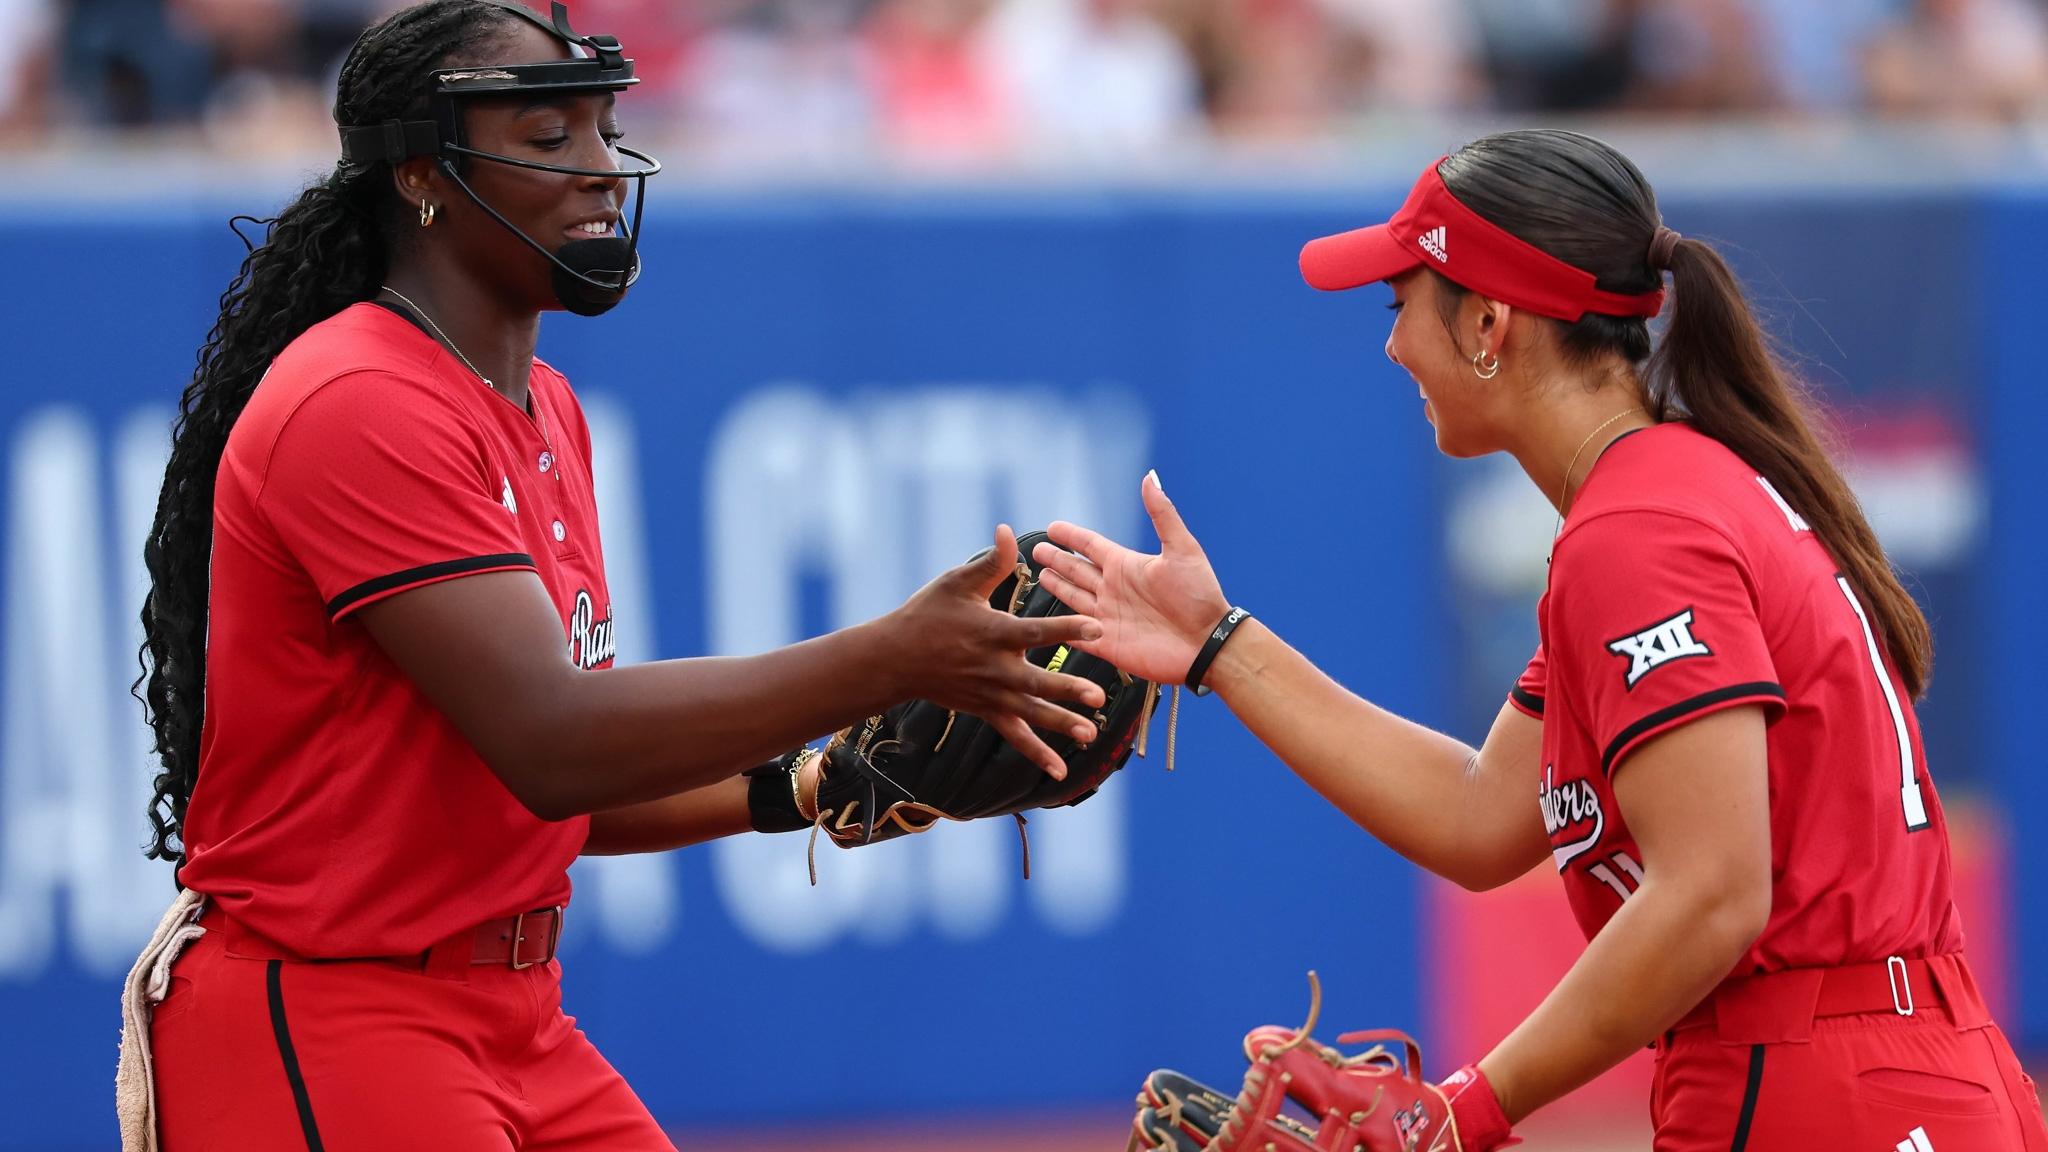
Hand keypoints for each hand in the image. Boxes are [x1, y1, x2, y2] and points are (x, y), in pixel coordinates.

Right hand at [886, 524, 1107, 778]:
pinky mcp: (987, 711)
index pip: (1036, 632)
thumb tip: (1010, 531)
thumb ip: (991, 562)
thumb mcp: (956, 582)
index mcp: (992, 633)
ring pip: (1030, 714)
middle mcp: (994, 668)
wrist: (895, 659)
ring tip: (1090, 735)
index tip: (1096, 628)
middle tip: (1098, 696)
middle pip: (1036, 682)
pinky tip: (1061, 770)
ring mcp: (991, 694)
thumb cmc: (927, 614)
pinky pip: (1015, 736)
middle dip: (1067, 690)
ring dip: (1060, 724)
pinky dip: (1037, 753)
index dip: (1067, 630)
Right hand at [1031, 471, 1229, 686]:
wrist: (1208, 642)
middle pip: (1077, 570)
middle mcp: (1115, 589)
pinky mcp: (1108, 644)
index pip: (1091, 546)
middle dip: (1057, 559)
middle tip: (1037, 550)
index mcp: (1127, 566)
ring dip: (1057, 587)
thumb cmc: (1200, 596)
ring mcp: (1109, 617)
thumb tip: (1150, 479)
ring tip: (1041, 576)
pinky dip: (1063, 629)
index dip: (1071, 536)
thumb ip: (1162, 514)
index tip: (1053, 527)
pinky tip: (1049, 624)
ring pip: (1074, 598)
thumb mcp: (1182, 549)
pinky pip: (1079, 635)